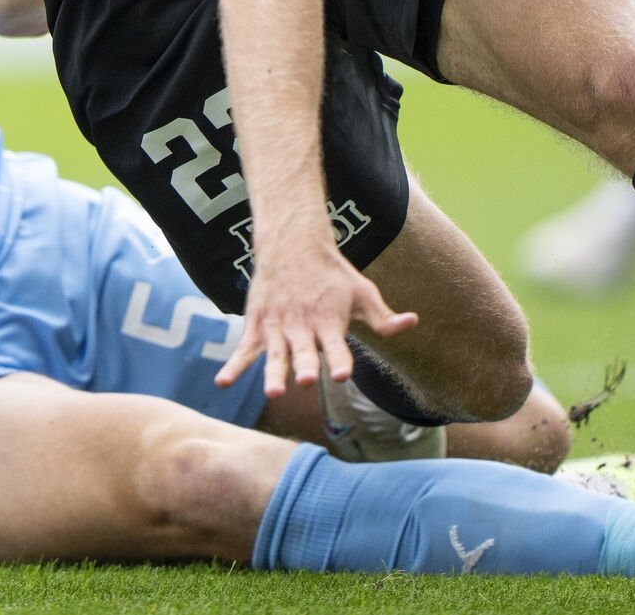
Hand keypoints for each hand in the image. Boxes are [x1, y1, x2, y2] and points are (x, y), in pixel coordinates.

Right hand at [212, 231, 416, 397]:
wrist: (292, 242)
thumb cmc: (332, 274)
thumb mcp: (362, 292)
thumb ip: (384, 317)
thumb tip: (413, 322)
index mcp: (330, 320)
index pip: (337, 345)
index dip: (341, 359)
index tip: (344, 373)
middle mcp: (303, 325)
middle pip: (305, 351)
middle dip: (306, 366)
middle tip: (307, 380)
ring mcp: (277, 326)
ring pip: (275, 354)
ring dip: (273, 373)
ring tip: (273, 392)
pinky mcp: (256, 325)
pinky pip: (244, 349)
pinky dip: (233, 366)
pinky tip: (222, 383)